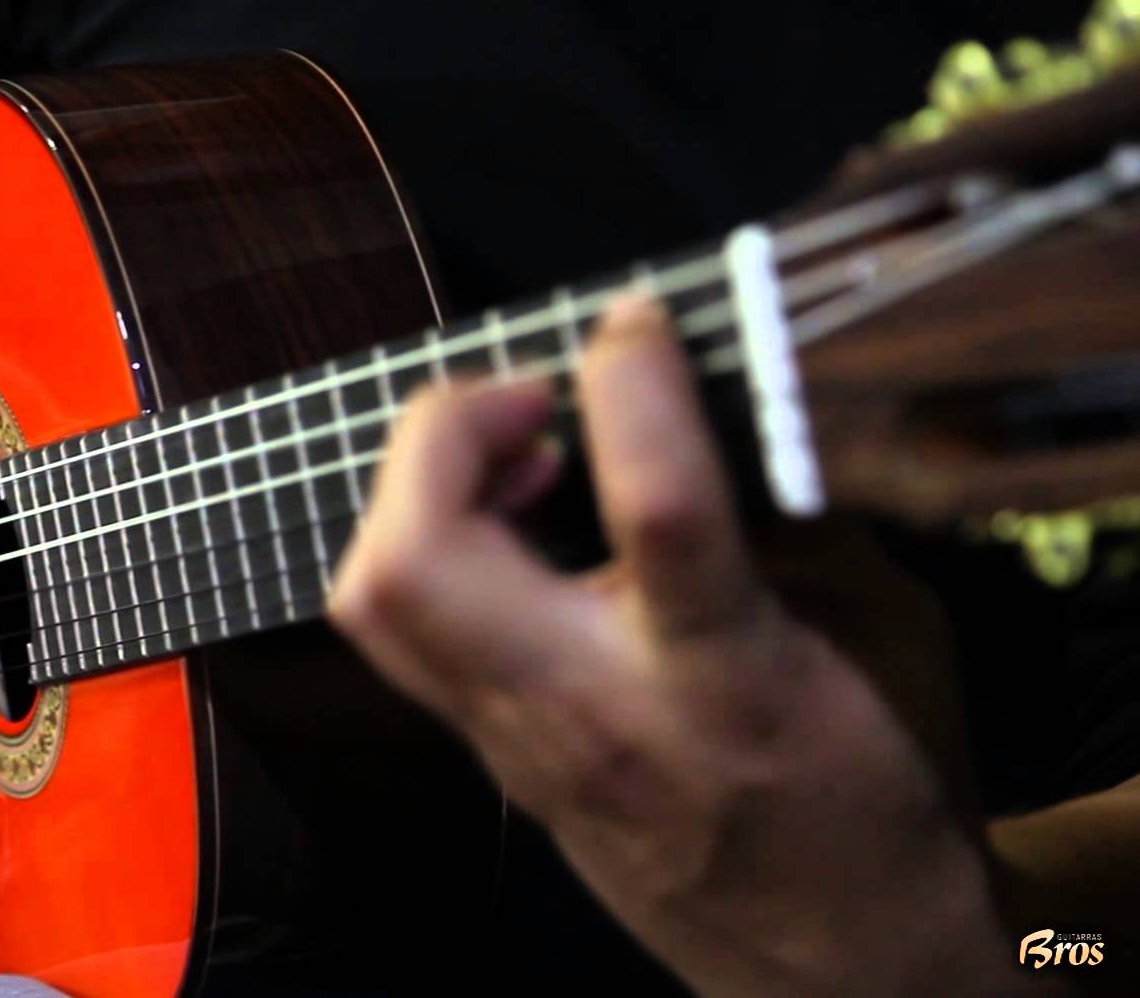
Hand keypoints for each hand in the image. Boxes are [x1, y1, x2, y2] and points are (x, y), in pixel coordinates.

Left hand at [329, 296, 1021, 994]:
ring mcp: (516, 740)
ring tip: (511, 445)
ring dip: (413, 488)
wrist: (823, 965)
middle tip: (528, 395)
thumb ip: (792, 512)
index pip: (655, 519)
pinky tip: (508, 520)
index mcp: (725, 683)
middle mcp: (592, 713)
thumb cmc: (867, 798)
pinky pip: (400, 626)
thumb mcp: (880, 636)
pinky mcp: (485, 749)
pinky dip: (425, 539)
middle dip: (437, 440)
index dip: (633, 391)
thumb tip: (706, 391)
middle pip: (413, 570)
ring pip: (373, 601)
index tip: (637, 321)